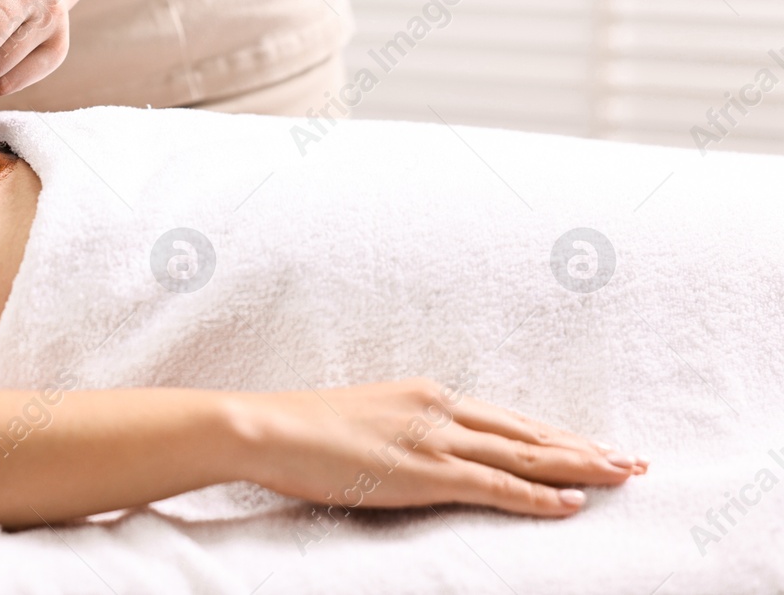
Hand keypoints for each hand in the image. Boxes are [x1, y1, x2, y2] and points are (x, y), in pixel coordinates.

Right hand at [234, 379, 646, 517]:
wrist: (266, 426)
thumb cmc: (301, 428)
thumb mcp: (363, 420)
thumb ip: (400, 432)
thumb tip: (414, 452)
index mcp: (426, 395)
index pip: (506, 419)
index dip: (553, 433)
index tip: (591, 442)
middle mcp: (440, 409)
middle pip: (528, 432)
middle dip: (583, 447)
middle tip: (632, 459)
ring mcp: (435, 439)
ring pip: (525, 455)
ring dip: (579, 467)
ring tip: (621, 476)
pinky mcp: (425, 471)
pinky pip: (496, 486)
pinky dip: (537, 497)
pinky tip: (572, 504)